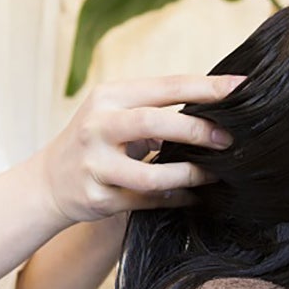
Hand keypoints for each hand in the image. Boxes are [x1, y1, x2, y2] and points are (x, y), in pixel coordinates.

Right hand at [34, 74, 242, 223]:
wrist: (48, 181)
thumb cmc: (97, 140)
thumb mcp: (114, 112)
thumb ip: (155, 108)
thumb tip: (215, 107)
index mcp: (108, 97)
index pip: (164, 87)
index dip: (205, 87)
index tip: (240, 88)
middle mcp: (97, 126)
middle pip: (153, 123)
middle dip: (196, 131)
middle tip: (229, 140)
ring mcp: (95, 164)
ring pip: (150, 174)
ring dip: (188, 175)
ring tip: (213, 175)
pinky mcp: (97, 197)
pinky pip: (145, 201)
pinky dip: (174, 199)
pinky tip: (191, 196)